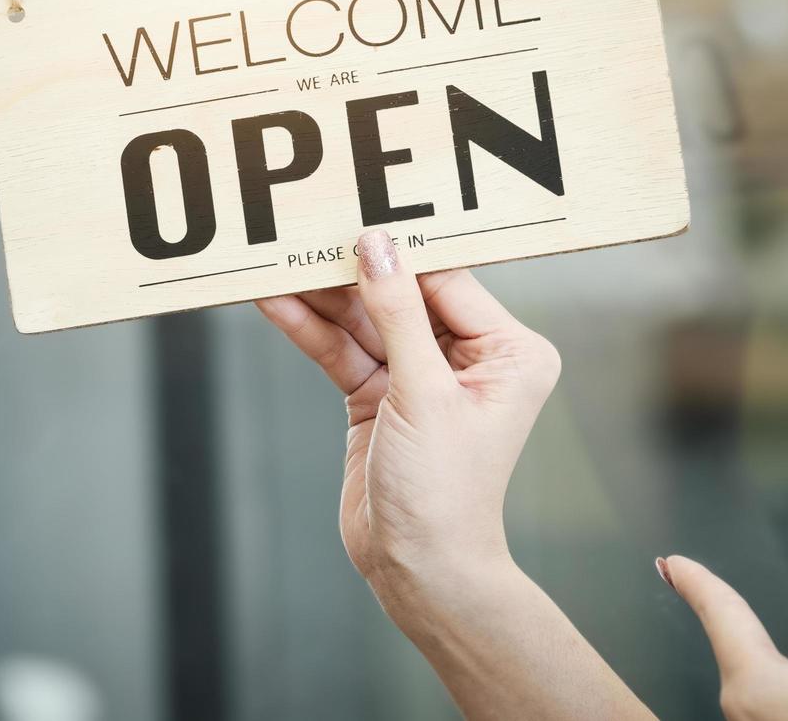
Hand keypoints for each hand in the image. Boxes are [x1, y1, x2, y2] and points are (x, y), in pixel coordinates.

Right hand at [255, 229, 560, 598]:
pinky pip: (345, 351)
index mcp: (510, 351)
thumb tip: (377, 245)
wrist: (417, 571)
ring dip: (323, 298)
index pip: (449, 280)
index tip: (356, 217)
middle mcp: (471, 358)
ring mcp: (422, 377)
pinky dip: (312, 331)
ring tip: (279, 262)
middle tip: (308, 234)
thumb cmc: (445, 494)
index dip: (401, 251)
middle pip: (404, 295)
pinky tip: (277, 302)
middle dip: (354, 271)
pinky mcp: (381, 397)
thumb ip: (398, 314)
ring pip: (367, 322)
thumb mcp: (423, 394)